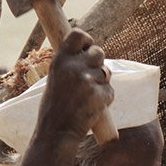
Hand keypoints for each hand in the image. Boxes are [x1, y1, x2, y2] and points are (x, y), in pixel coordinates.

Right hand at [34, 28, 113, 146]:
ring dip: (101, 82)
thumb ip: (71, 63)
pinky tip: (92, 106)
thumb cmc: (56, 105)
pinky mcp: (100, 94)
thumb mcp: (56, 77)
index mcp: (60, 60)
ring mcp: (88, 80)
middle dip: (98, 63)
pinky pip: (110, 90)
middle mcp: (74, 67)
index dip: (87, 40)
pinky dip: (105, 98)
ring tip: (86, 95)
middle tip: (89, 78)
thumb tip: (90, 50)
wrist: (57, 131)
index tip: (87, 48)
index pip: (79, 34)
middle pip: (99, 52)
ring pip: (106, 72)